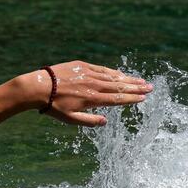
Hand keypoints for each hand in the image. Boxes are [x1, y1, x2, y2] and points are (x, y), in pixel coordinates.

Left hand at [18, 61, 152, 126]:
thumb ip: (89, 121)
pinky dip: (113, 72)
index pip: (118, 99)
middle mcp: (94, 85)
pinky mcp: (82, 65)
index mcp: (93, 99)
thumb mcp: (70, 119)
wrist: (37, 87)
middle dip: (136, 88)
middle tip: (150, 88)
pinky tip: (120, 74)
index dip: (132, 99)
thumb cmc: (52, 106)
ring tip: (140, 80)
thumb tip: (105, 122)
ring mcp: (89, 73)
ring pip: (113, 76)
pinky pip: (102, 69)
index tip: (144, 98)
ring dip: (128, 79)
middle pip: (120, 87)